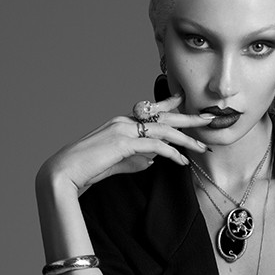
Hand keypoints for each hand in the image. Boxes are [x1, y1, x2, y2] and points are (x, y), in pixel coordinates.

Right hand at [38, 94, 213, 196]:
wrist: (65, 172)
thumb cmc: (87, 169)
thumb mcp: (117, 163)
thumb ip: (136, 158)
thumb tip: (153, 159)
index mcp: (121, 122)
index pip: (151, 110)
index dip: (171, 105)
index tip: (187, 101)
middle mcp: (124, 120)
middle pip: (164, 116)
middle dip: (189, 118)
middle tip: (210, 119)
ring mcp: (123, 129)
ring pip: (163, 130)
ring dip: (186, 138)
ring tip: (203, 147)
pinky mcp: (123, 142)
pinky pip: (155, 145)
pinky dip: (171, 153)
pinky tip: (181, 161)